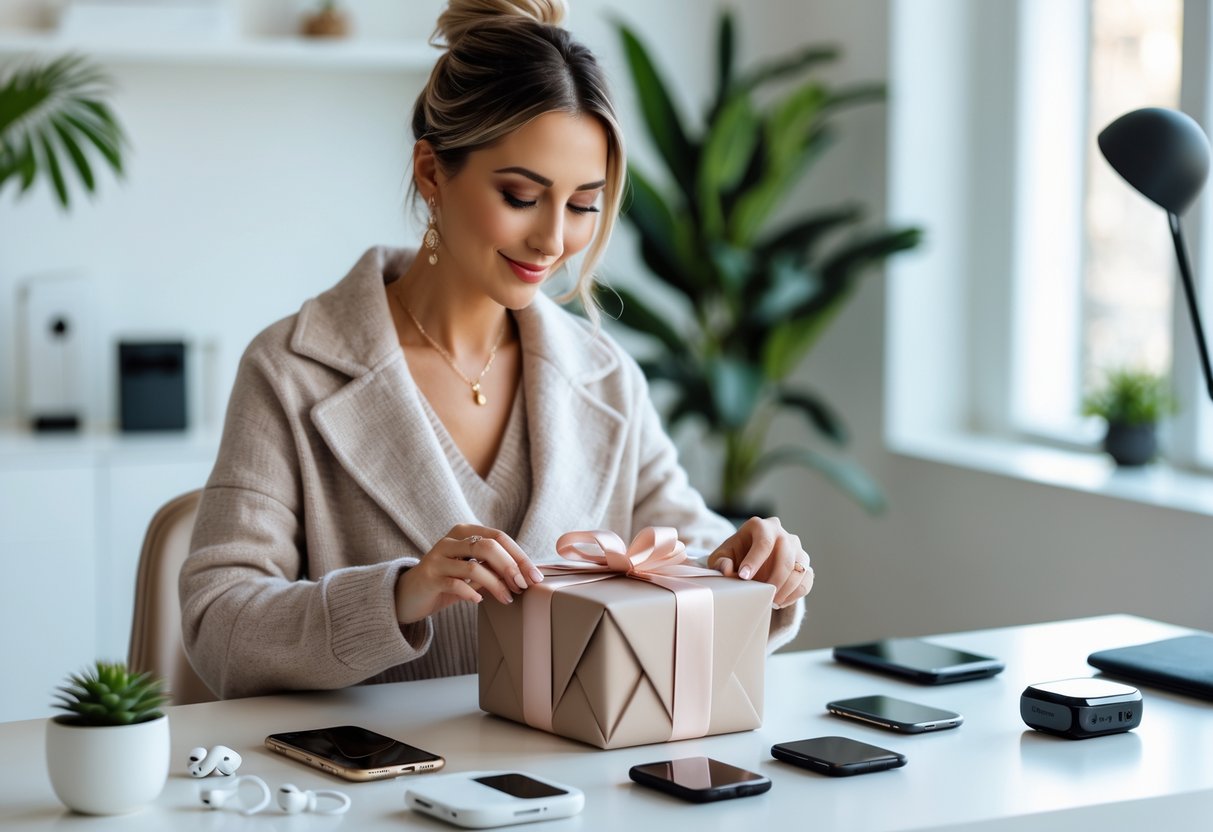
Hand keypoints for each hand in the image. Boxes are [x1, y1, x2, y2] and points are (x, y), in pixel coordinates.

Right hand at [394, 525, 543, 623]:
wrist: (408, 595)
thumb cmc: (446, 581)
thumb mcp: (471, 570)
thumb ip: (492, 567)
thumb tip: (526, 574)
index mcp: (463, 532)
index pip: (498, 537)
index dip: (520, 556)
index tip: (535, 576)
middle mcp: (450, 541)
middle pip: (489, 547)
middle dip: (511, 567)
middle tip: (523, 586)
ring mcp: (437, 558)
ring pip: (474, 566)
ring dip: (496, 584)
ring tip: (506, 598)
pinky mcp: (429, 577)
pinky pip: (456, 584)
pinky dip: (472, 593)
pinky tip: (479, 601)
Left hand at [707, 516, 812, 609]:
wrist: (750, 563)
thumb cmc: (735, 557)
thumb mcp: (722, 557)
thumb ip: (720, 562)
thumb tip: (727, 569)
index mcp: (760, 526)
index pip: (763, 541)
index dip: (754, 561)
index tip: (744, 577)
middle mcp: (781, 533)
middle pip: (785, 555)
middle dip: (774, 578)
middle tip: (762, 595)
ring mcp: (796, 548)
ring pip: (799, 569)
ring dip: (785, 589)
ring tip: (770, 601)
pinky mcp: (804, 564)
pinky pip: (806, 580)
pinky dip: (795, 594)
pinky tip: (780, 601)